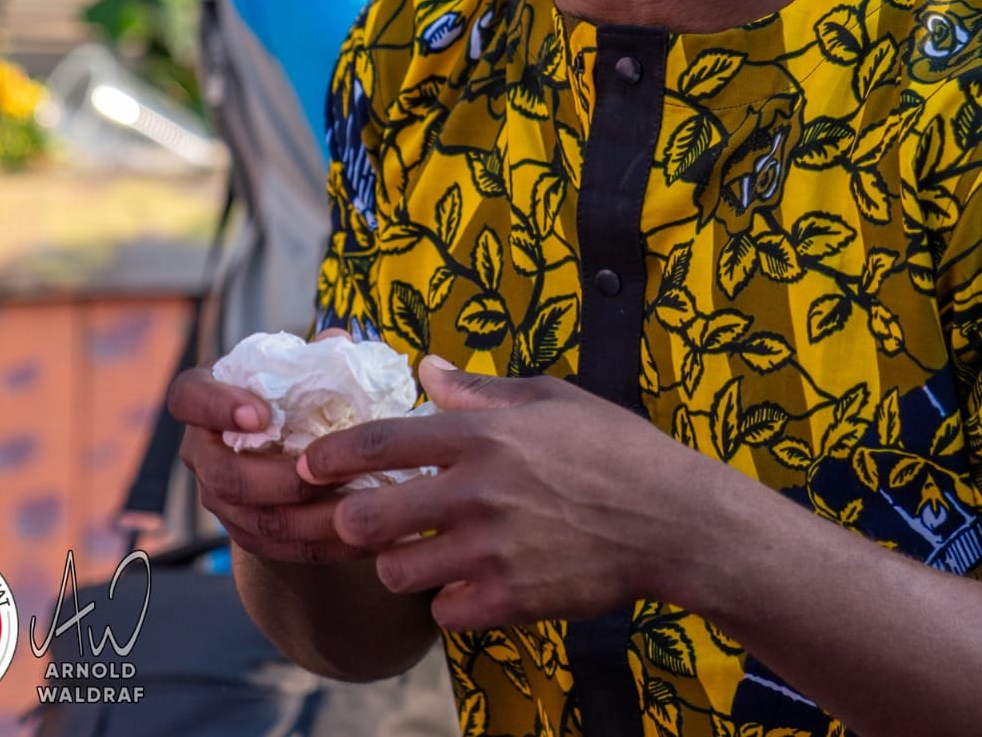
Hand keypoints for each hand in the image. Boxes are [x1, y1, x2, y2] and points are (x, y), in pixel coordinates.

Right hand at [169, 364, 358, 565]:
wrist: (287, 436)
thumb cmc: (291, 386)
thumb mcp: (298, 362)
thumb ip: (318, 352)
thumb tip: (341, 343)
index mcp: (204, 396)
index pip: (189, 397)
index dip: (218, 408)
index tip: (262, 415)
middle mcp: (201, 450)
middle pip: (224, 475)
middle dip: (280, 478)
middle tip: (327, 469)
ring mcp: (216, 496)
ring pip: (252, 519)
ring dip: (306, 517)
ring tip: (353, 504)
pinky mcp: (242, 530)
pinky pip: (274, 547)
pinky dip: (315, 542)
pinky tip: (355, 532)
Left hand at [298, 357, 715, 630]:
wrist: (672, 518)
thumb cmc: (614, 447)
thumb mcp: (550, 397)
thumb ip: (479, 389)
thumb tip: (426, 368)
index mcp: (484, 434)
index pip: (382, 442)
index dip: (333, 455)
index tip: (308, 464)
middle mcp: (479, 491)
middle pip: (370, 518)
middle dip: (355, 521)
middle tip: (368, 519)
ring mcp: (492, 550)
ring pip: (398, 572)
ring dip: (401, 565)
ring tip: (425, 554)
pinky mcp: (511, 600)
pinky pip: (444, 613)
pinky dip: (449, 603)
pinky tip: (470, 585)